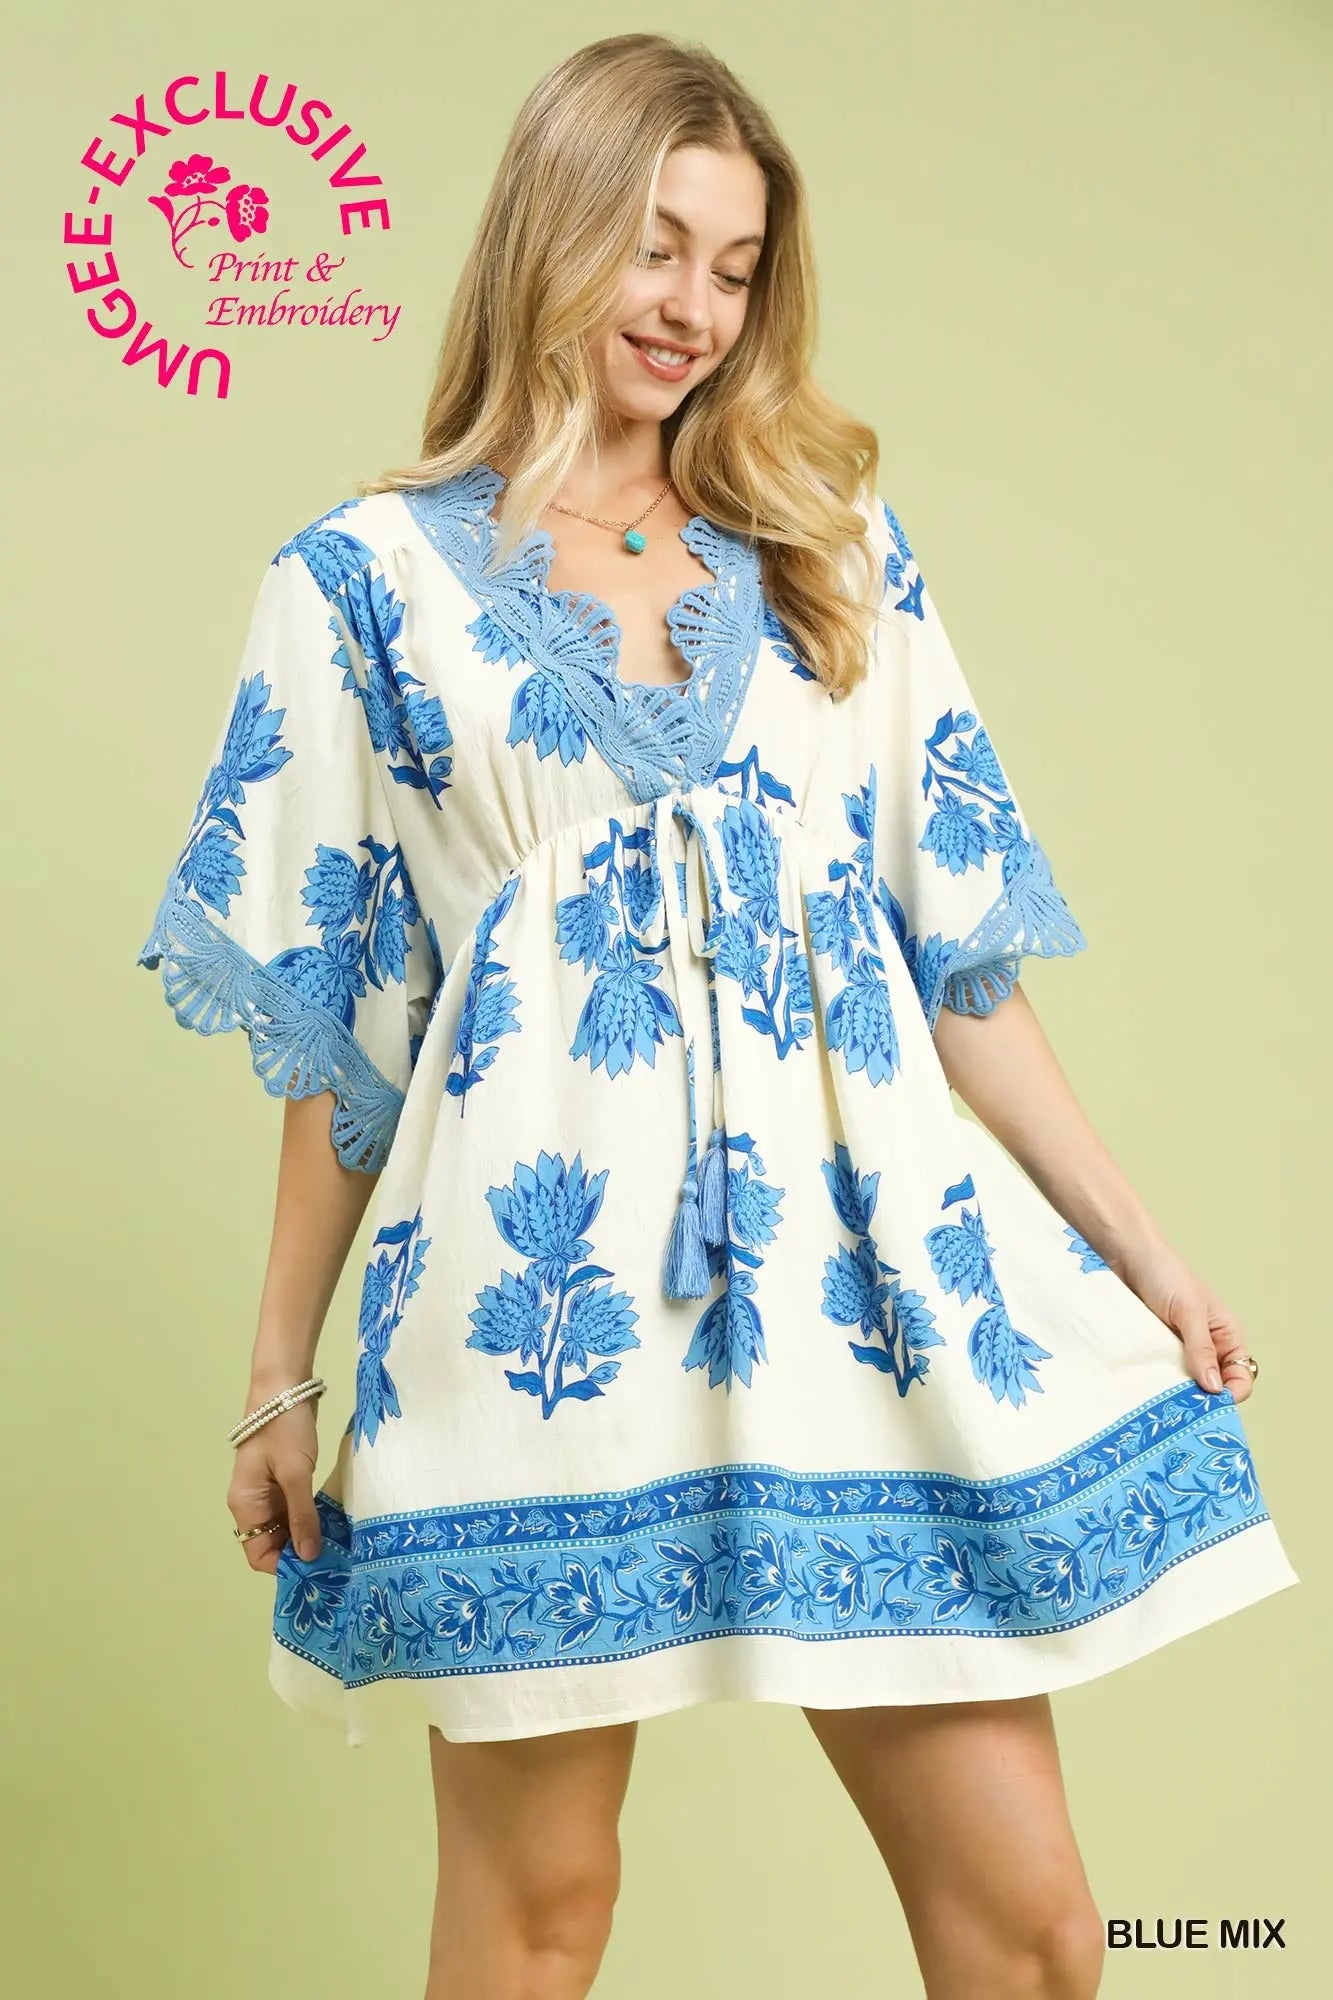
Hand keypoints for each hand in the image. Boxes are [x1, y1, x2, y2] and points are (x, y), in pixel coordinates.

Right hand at [226, 1400, 322, 1574]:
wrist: (284, 1384)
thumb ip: (302, 1516)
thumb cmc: (284, 1429)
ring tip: (340, 1546)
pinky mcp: (285, 1478)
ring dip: (308, 1535)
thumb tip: (309, 1557)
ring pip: (286, 1527)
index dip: (284, 1566)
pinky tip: (335, 1523)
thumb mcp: (296, 1474)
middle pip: (273, 1543)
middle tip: (336, 1561)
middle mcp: (253, 1503)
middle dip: (301, 1553)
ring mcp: (269, 1490)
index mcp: (246, 1504)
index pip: (258, 1554)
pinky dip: (311, 1517)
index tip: (317, 1570)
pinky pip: (295, 1509)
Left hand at [1113, 1238, 1255, 1404]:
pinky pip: (1161, 1375)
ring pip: (1185, 1385)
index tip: (1210, 1406)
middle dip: (1202, 1400)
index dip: (1230, 1394)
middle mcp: (1207, 1347)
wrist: (1127, 1256)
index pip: (1240, 1377)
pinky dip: (1157, 1384)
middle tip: (1183, 1411)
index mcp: (1226, 1336)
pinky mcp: (1156, 1351)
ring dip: (1177, 1394)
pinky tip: (1147, 1390)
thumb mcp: (1189, 1311)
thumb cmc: (1165, 1274)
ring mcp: (1180, 1350)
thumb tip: (1215, 1388)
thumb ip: (1202, 1348)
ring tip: (1163, 1404)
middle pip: (1213, 1387)